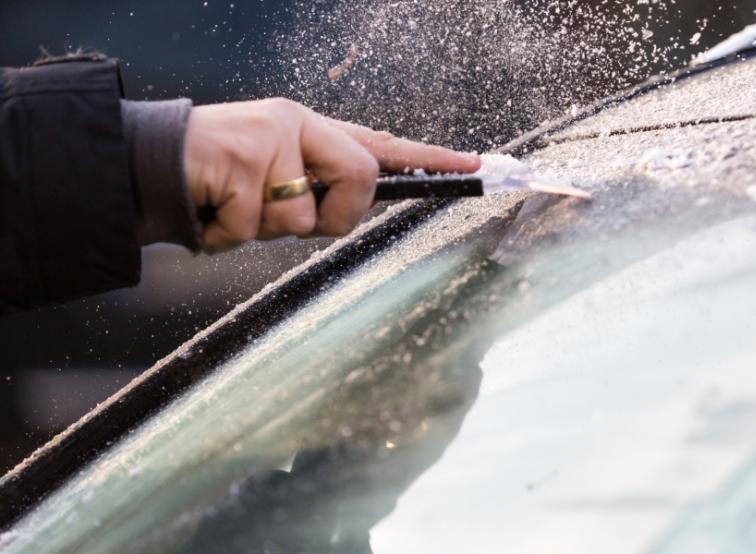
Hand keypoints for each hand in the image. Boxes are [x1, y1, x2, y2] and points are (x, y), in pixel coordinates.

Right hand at [182, 98, 480, 252]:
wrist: (149, 160)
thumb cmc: (219, 176)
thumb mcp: (275, 176)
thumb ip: (316, 189)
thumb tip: (351, 214)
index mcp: (312, 130)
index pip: (383, 144)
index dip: (432, 157)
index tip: (477, 165)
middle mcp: (297, 125)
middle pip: (360, 180)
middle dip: (334, 214)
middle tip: (291, 213)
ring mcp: (270, 139)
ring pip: (303, 218)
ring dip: (267, 230)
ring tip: (234, 204)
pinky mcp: (240, 160)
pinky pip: (255, 229)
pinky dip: (229, 235)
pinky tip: (211, 209)